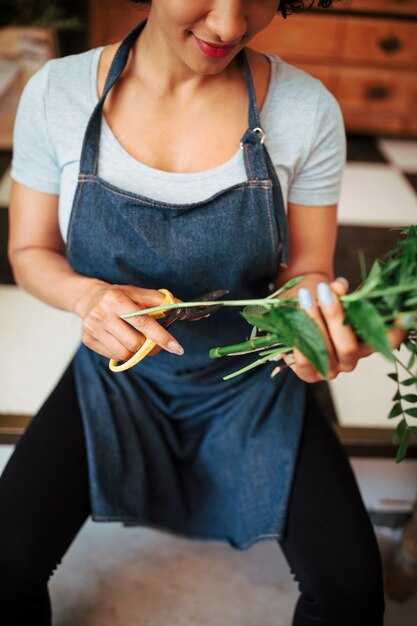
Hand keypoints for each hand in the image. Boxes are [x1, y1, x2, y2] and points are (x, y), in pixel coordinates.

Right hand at [74, 281, 183, 360]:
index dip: (162, 337)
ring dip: (137, 351)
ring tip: (138, 340)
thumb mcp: (139, 293)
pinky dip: (125, 352)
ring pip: (125, 353)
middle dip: (150, 346)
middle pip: (135, 343)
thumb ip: (163, 301)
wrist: (89, 298)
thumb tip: (186, 310)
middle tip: (156, 343)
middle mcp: (101, 314)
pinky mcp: (87, 341)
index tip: (177, 348)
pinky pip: (114, 357)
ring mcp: (92, 328)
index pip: (143, 322)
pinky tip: (123, 340)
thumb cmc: (120, 296)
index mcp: (115, 299)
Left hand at [284, 277, 406, 382]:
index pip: (388, 342)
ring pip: (325, 352)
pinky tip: (294, 324)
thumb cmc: (320, 298)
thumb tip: (339, 286)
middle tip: (325, 291)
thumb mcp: (332, 292)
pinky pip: (304, 361)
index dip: (395, 331)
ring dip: (314, 323)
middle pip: (348, 347)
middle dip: (335, 317)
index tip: (401, 315)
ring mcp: (330, 369)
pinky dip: (299, 342)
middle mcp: (351, 359)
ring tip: (305, 298)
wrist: (295, 305)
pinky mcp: (307, 372)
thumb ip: (338, 291)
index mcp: (366, 342)